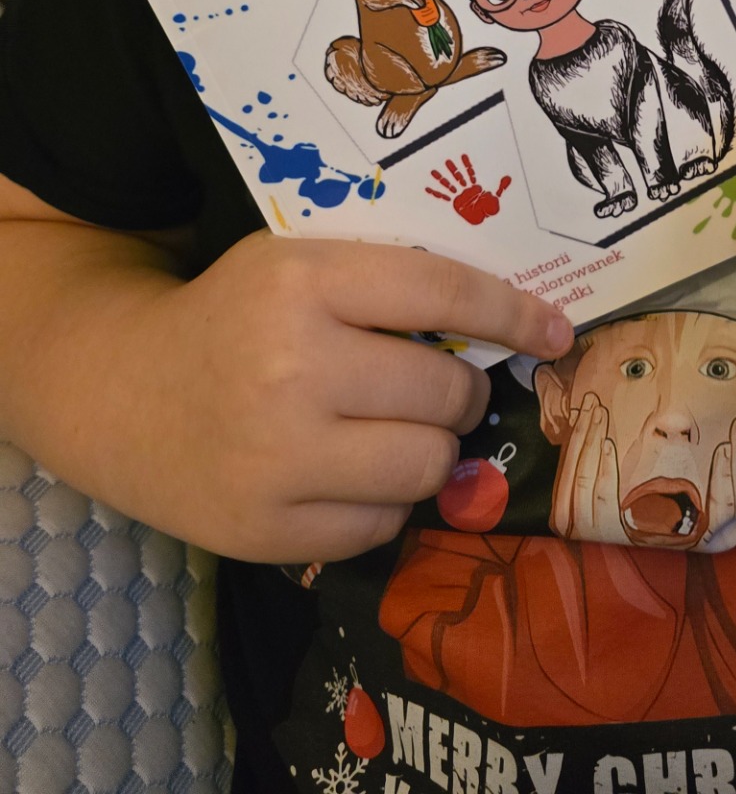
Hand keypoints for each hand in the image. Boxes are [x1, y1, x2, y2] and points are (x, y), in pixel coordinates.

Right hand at [118, 233, 571, 563]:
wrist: (120, 392)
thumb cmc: (233, 316)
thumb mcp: (298, 264)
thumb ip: (387, 283)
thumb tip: (513, 322)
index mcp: (303, 281)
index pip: (444, 292)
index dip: (513, 313)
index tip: (556, 331)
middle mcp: (292, 368)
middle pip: (446, 391)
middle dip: (457, 391)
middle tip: (432, 386)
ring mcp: (277, 457)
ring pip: (428, 465)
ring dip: (430, 449)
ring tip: (392, 429)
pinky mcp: (265, 530)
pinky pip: (382, 525)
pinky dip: (384, 501)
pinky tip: (348, 471)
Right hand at [548, 389, 621, 541]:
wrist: (625, 568)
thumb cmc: (605, 530)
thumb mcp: (588, 505)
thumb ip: (583, 478)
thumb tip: (586, 436)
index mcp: (559, 512)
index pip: (565, 464)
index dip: (574, 433)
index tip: (582, 406)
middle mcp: (566, 518)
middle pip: (575, 464)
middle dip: (583, 430)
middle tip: (591, 400)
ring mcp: (586, 524)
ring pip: (586, 473)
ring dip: (593, 440)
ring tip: (599, 413)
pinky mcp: (606, 527)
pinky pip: (604, 489)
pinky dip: (606, 464)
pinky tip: (608, 443)